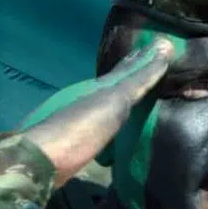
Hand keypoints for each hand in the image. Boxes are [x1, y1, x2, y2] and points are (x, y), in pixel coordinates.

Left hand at [22, 38, 176, 188]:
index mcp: (100, 86)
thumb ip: (138, 79)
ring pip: (113, 104)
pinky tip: (123, 127)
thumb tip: (164, 46)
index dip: (146, 58)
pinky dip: (120, 122)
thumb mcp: (113, 100)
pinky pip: (109, 126)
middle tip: (159, 67)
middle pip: (120, 83)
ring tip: (145, 96)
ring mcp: (84, 120)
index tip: (165, 46)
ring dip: (129, 99)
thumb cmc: (80, 127)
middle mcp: (91, 98)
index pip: (129, 68)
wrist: (42, 162)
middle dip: (138, 76)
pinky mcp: (82, 142)